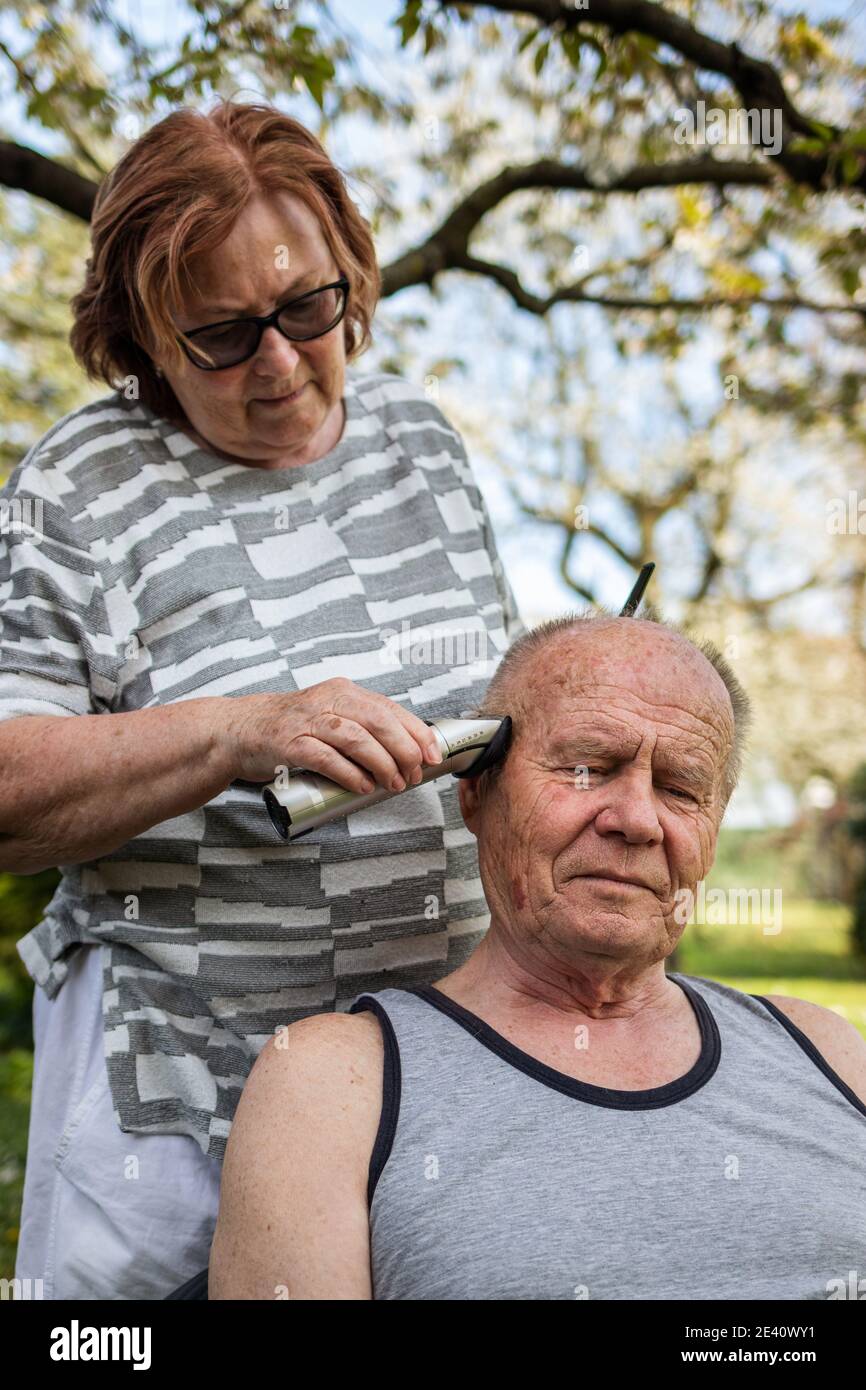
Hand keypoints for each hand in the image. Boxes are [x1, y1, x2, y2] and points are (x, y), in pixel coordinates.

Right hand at [219, 678, 441, 792]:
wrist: (239, 730)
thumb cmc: (291, 728)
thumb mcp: (330, 717)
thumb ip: (361, 729)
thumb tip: (405, 755)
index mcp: (343, 692)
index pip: (389, 708)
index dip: (415, 732)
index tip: (432, 754)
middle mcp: (327, 701)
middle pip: (378, 720)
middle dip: (404, 749)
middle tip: (414, 774)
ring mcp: (307, 721)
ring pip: (355, 738)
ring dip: (381, 763)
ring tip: (394, 784)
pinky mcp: (289, 743)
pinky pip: (326, 757)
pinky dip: (349, 773)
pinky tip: (363, 785)